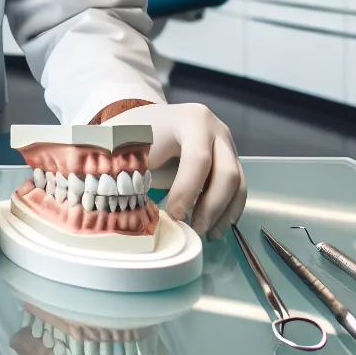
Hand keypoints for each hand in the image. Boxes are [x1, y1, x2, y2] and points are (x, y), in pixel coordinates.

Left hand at [95, 101, 244, 239]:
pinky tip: (215, 227)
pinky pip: (240, 188)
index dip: (187, 190)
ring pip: (238, 184)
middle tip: (193, 230)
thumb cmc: (136, 133)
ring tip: (206, 235)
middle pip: (227, 173)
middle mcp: (217, 130)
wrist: (151, 119)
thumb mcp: (125, 142)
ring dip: (224, 213)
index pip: (198, 159)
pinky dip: (230, 210)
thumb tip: (115, 200)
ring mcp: (228, 146)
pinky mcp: (231, 161)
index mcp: (191, 121)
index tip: (174, 216)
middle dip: (211, 207)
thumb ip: (122, 166)